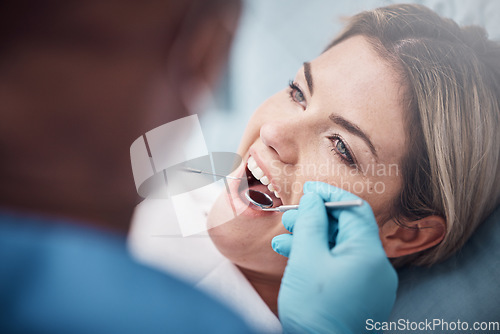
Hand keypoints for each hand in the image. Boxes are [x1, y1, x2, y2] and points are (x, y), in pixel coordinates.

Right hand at [273, 182, 397, 333]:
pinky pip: (340, 268)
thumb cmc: (314, 310)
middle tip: (290, 217)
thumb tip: (313, 199)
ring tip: (283, 239)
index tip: (308, 190)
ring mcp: (369, 285)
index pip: (354, 209)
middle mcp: (376, 268)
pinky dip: (319, 259)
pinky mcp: (359, 297)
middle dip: (315, 220)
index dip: (330, 195)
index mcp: (369, 254)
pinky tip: (294, 257)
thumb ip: (311, 223)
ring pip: (340, 249)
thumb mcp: (306, 258)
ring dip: (312, 240)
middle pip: (347, 229)